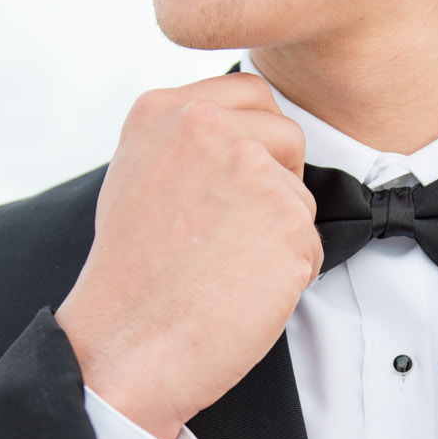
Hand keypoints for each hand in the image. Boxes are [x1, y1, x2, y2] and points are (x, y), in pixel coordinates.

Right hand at [57, 73, 319, 438]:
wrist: (125, 344)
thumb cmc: (130, 278)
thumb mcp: (137, 176)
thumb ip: (187, 143)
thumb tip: (239, 139)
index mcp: (164, 110)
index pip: (250, 94)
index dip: (256, 141)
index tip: (235, 180)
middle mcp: (208, 127)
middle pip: (287, 136)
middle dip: (275, 183)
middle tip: (228, 233)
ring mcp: (251, 170)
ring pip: (301, 195)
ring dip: (280, 234)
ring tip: (225, 267)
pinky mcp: (287, 217)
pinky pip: (312, 244)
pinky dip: (290, 275)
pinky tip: (241, 290)